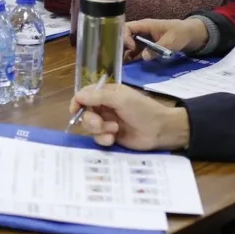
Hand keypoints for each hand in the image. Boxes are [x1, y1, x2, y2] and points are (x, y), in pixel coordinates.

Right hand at [69, 83, 188, 150]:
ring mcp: (107, 122)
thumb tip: (77, 96)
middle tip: (100, 124)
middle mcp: (105, 107)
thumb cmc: (142, 110)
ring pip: (90, 127)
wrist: (160, 130)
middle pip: (85, 113)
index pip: (85, 95)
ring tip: (113, 131)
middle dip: (90, 120)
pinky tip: (113, 139)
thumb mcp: (120, 99)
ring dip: (99, 130)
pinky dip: (103, 139)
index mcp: (107, 93)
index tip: (74, 110)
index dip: (77, 102)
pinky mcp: (111, 136)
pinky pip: (98, 138)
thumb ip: (98, 96)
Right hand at [125, 18, 207, 59]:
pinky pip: (135, 53)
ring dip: (125, 55)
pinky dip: (132, 59)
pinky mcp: (146, 48)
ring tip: (123, 66)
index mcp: (145, 25)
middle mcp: (141, 32)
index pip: (127, 28)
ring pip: (128, 47)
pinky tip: (130, 67)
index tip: (132, 48)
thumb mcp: (171, 41)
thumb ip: (157, 48)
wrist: (190, 35)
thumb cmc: (181, 33)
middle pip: (124, 38)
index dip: (125, 38)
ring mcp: (142, 40)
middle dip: (121, 48)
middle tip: (121, 61)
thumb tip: (144, 57)